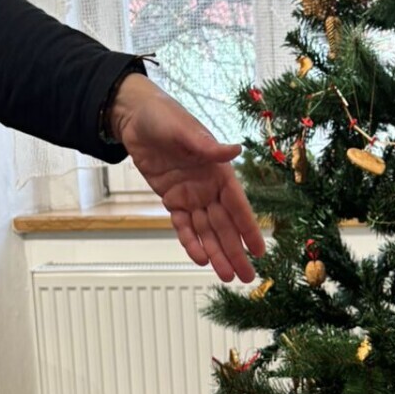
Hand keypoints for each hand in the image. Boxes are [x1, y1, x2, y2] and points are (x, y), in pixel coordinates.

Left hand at [111, 74, 266, 282]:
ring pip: (206, 231)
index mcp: (218, 171)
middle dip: (235, 251)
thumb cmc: (163, 116)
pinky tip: (200, 260)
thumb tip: (236, 150)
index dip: (249, 229)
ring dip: (215, 253)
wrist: (134, 117)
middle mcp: (208, 187)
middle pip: (224, 225)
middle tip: (246, 277)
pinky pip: (182, 225)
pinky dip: (190, 242)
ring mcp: (190, 195)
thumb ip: (208, 146)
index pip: (238, 205)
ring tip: (226, 277)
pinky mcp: (171, 199)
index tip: (260, 251)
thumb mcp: (185, 130)